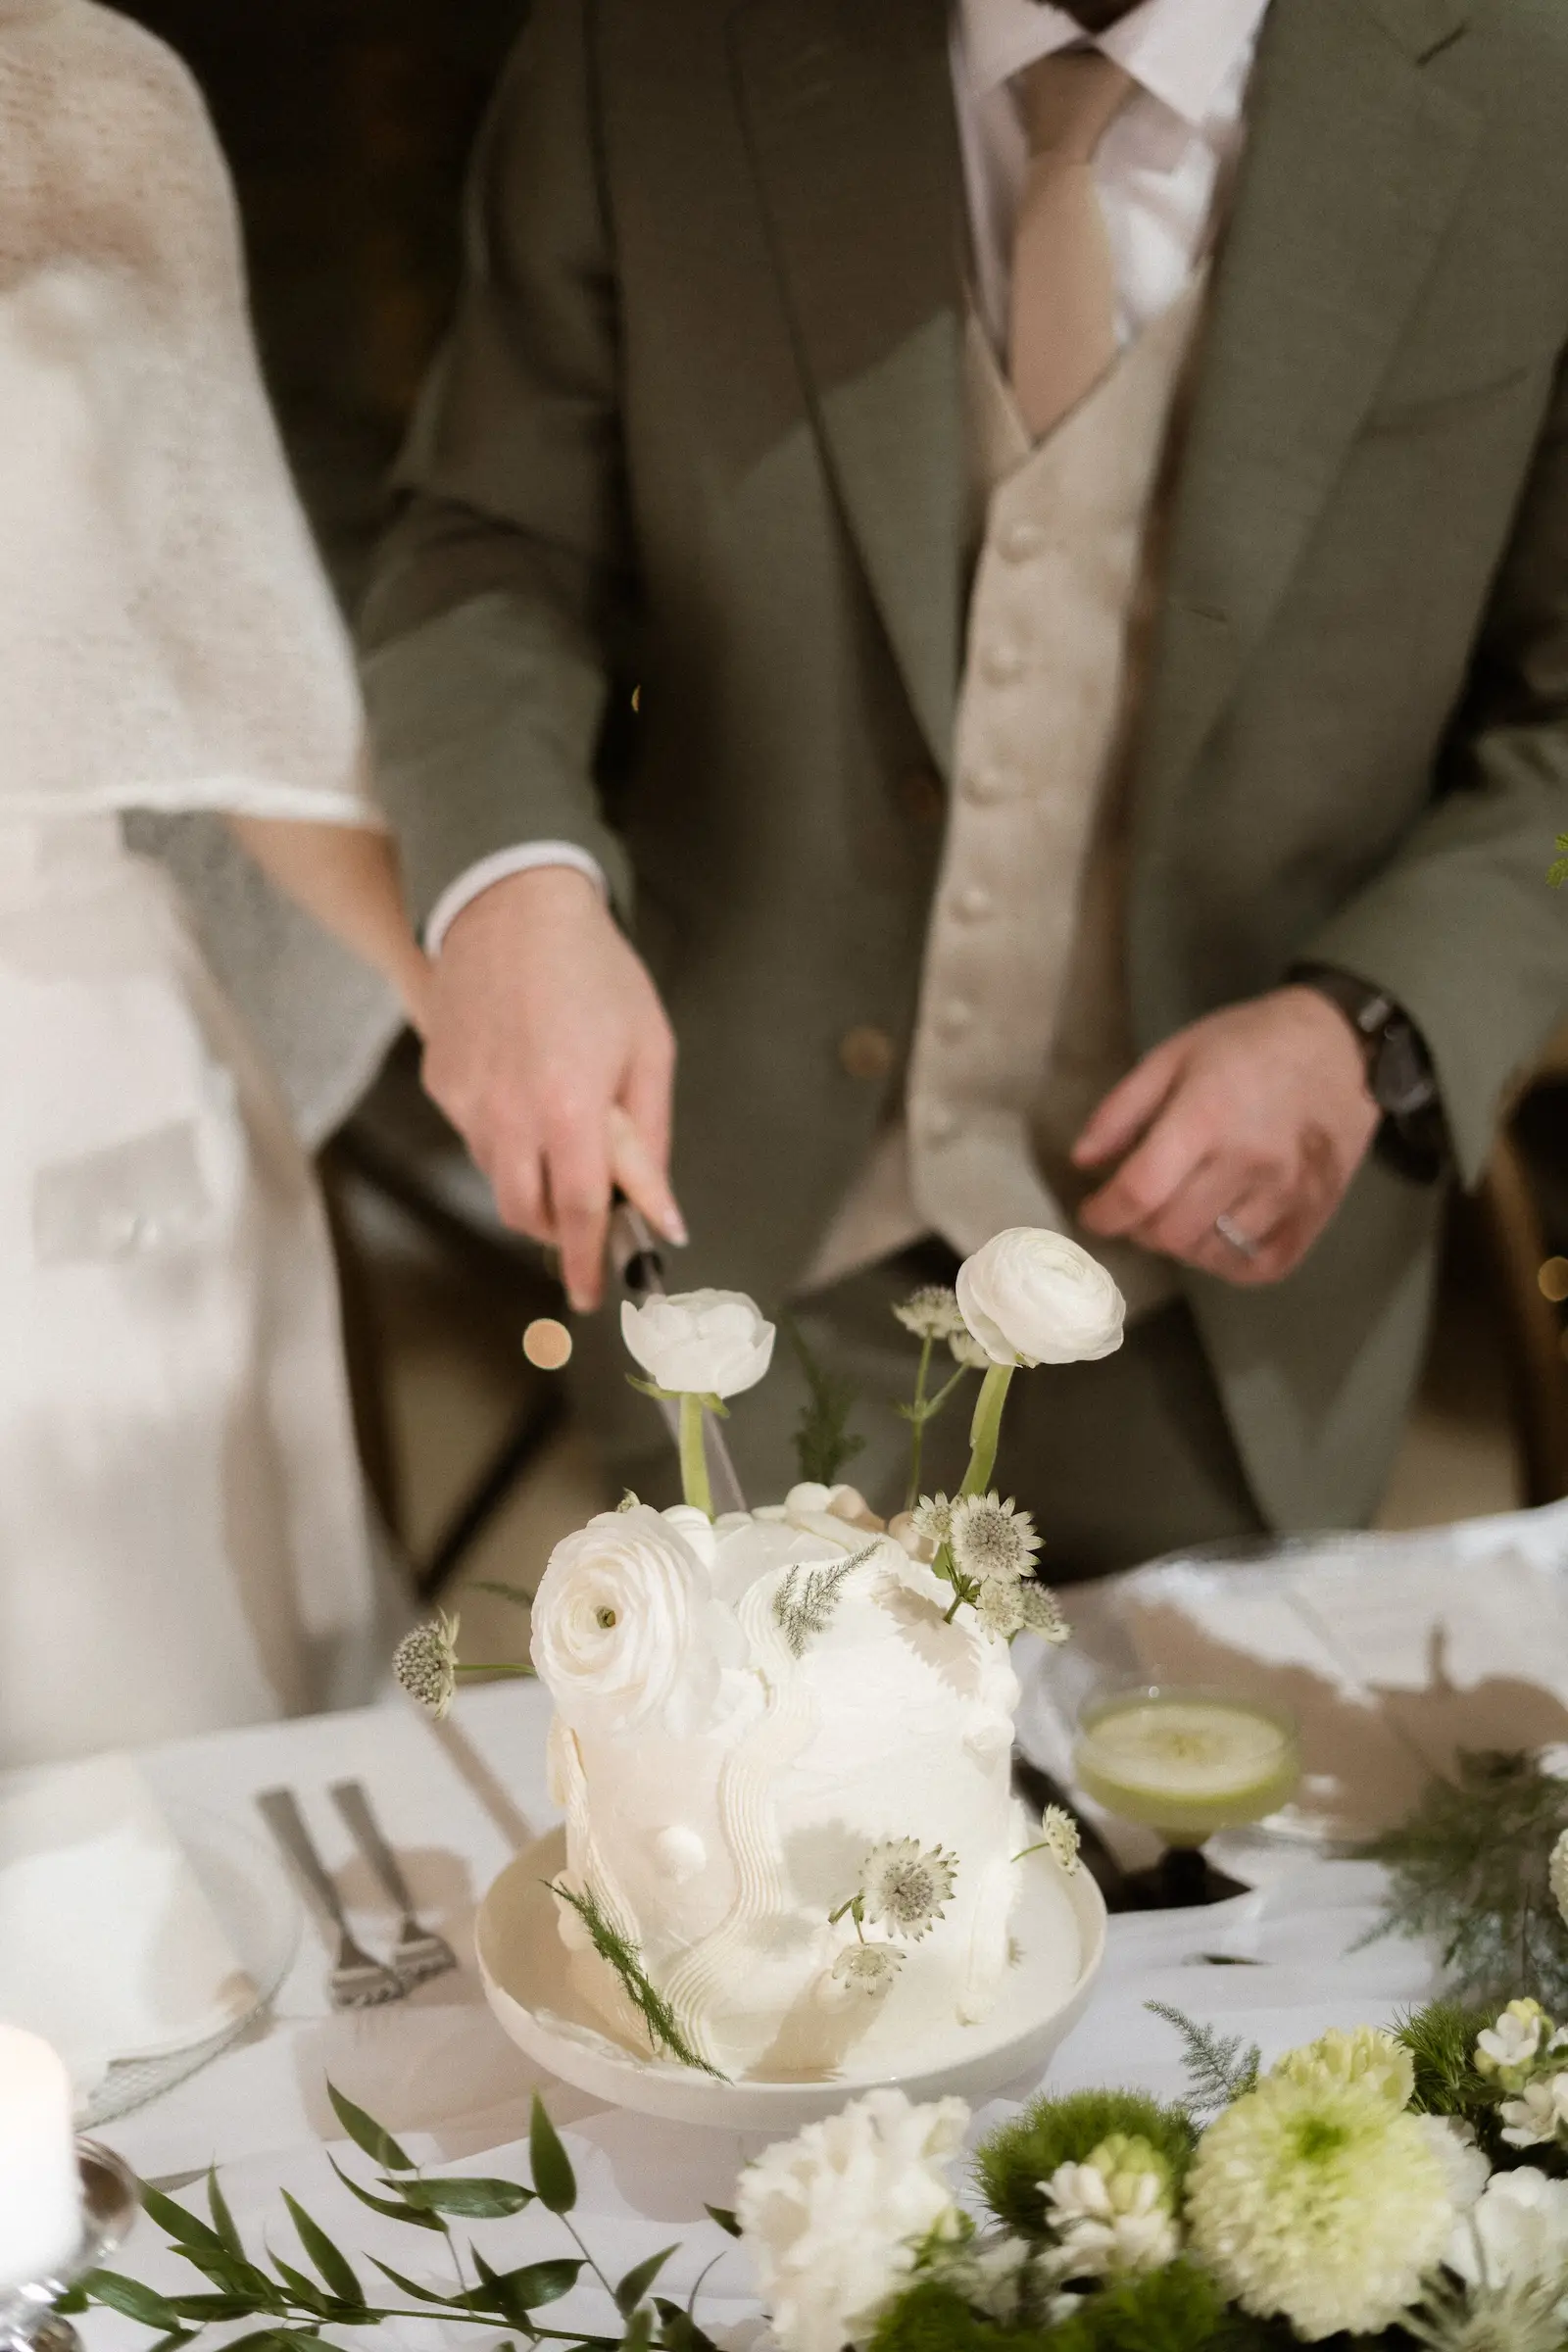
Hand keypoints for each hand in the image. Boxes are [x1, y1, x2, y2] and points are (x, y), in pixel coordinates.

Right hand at [422, 867, 684, 1310]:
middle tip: (590, 1207)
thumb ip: (650, 1141)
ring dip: (533, 1172)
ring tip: (561, 1112)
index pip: (578, 1212)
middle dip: (559, 1225)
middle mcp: (507, 1112)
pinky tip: (525, 1078)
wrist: (511, 903)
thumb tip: (662, 1213)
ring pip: (499, 1174)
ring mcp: (465, 1098)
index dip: (586, 1261)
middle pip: (526, 1210)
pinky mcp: (440, 1081)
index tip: (590, 1295)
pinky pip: (474, 1133)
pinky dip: (504, 1131)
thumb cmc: (593, 971)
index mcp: (569, 1107)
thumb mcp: (647, 1051)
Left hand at [1071, 987, 1379, 1285]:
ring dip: (1181, 1243)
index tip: (1094, 1213)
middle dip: (1139, 1228)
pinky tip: (1217, 1236)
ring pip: (1211, 1253)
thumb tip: (1082, 1162)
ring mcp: (1288, 1193)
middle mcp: (1249, 1161)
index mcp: (1207, 1116)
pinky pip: (1260, 1266)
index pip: (1140, 1191)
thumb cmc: (1250, 1043)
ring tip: (1179, 1213)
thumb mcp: (1174, 1055)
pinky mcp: (1315, 1213)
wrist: (1341, 1044)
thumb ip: (1122, 1110)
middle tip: (1139, 1208)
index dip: (1104, 1214)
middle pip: (1170, 1233)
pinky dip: (1228, 1262)